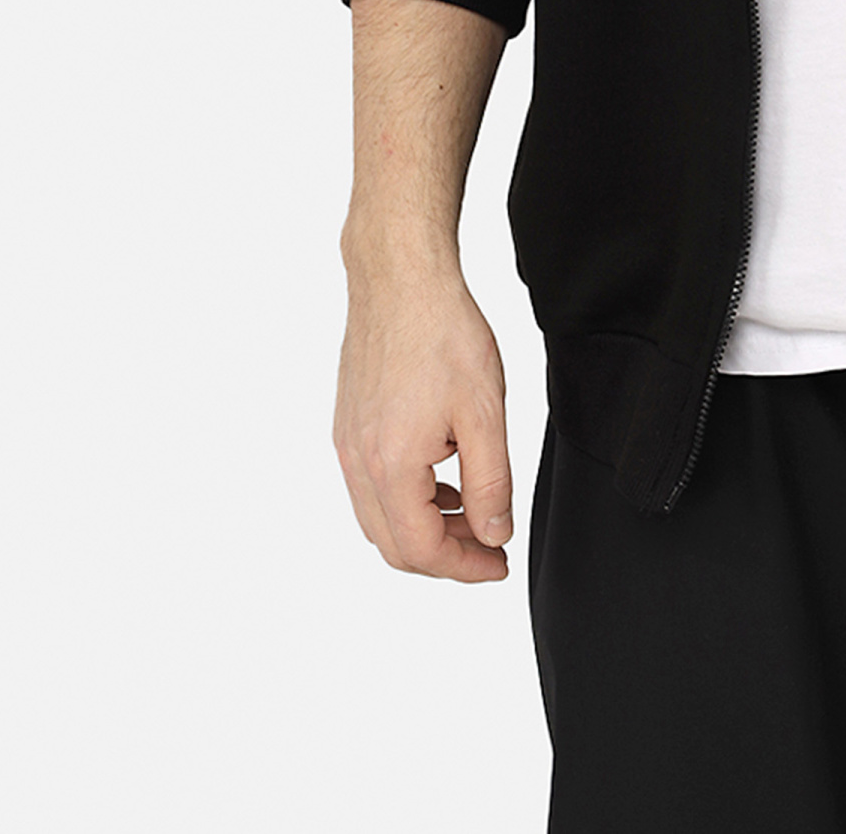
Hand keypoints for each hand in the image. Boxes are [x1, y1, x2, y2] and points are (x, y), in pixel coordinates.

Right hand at [334, 253, 512, 582]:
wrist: (402, 279)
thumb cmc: (443, 333)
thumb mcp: (486, 413)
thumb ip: (490, 483)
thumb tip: (492, 534)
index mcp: (391, 466)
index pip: (422, 550)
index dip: (465, 567)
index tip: (498, 563)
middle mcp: (358, 462)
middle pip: (394, 545)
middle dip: (445, 556)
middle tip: (488, 547)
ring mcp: (347, 443)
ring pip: (379, 518)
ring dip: (424, 528)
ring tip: (471, 511)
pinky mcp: (347, 423)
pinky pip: (370, 486)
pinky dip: (405, 498)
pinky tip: (440, 476)